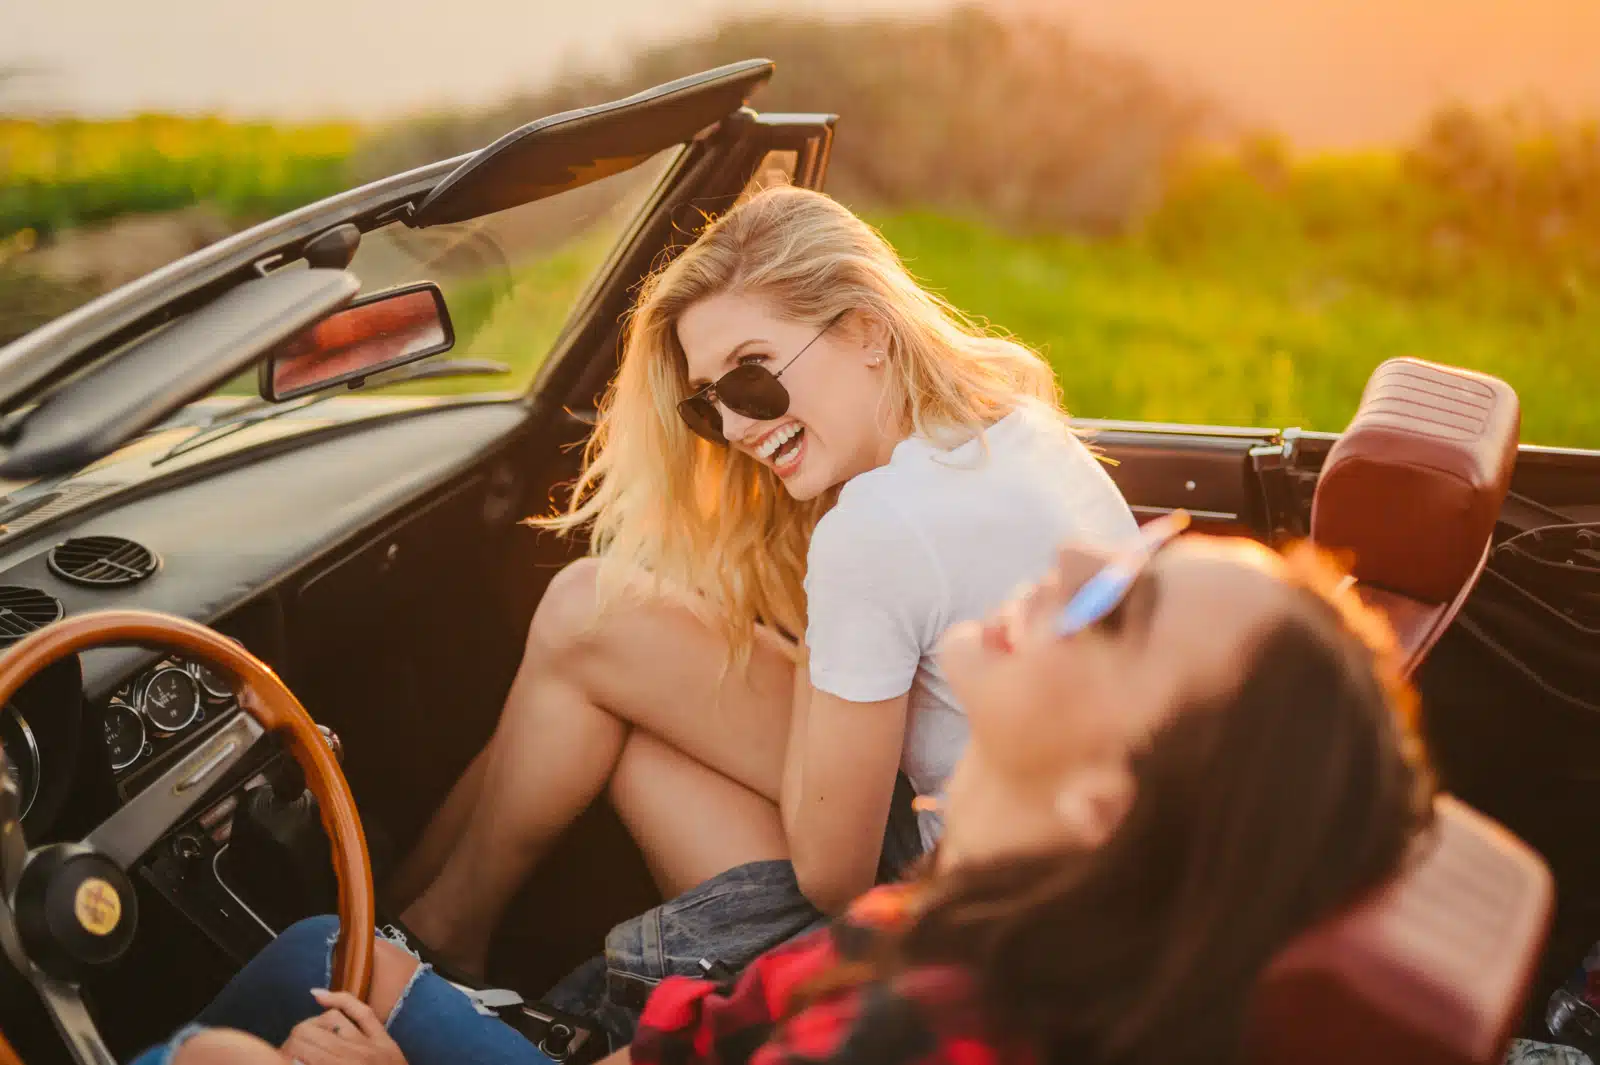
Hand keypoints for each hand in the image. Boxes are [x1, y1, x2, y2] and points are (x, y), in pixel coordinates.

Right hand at [279, 988, 405, 1064]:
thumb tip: (294, 1060)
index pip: (301, 1048)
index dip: (284, 1052)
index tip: (281, 1059)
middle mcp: (355, 1055)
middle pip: (310, 1033)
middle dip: (293, 1041)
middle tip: (287, 1052)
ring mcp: (372, 1044)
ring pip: (332, 1019)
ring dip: (311, 1025)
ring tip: (302, 1037)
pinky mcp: (384, 1039)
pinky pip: (361, 1011)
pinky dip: (339, 999)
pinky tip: (317, 995)